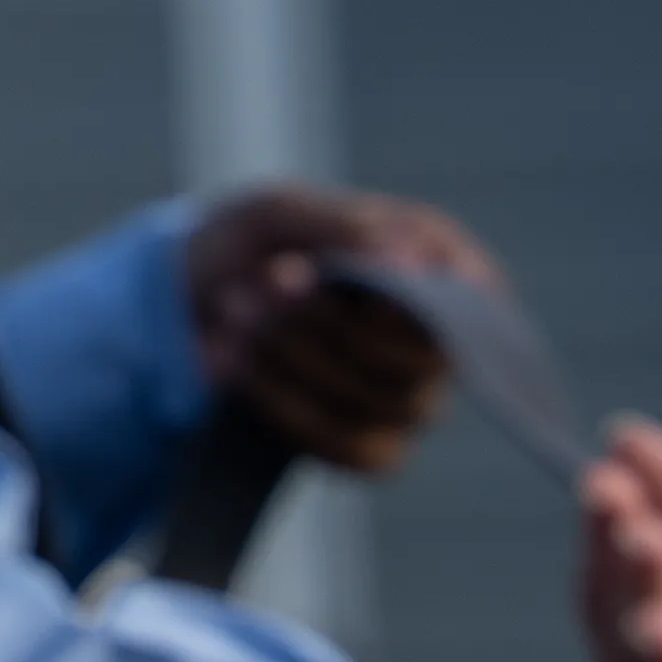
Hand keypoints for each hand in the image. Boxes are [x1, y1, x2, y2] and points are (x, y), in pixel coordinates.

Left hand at [181, 185, 492, 471]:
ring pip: (372, 403)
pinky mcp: (373, 444)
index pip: (461, 303)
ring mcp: (412, 397)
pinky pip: (349, 448)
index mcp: (446, 265)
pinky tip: (232, 360)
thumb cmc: (261, 243)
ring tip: (231, 307)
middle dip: (318, 323)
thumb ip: (344, 228)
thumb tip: (409, 260)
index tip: (335, 284)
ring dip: (288, 358)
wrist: (200, 295)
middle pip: (411, 362)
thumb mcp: (284, 212)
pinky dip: (280, 403)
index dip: (400, 304)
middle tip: (258, 282)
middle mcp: (443, 337)